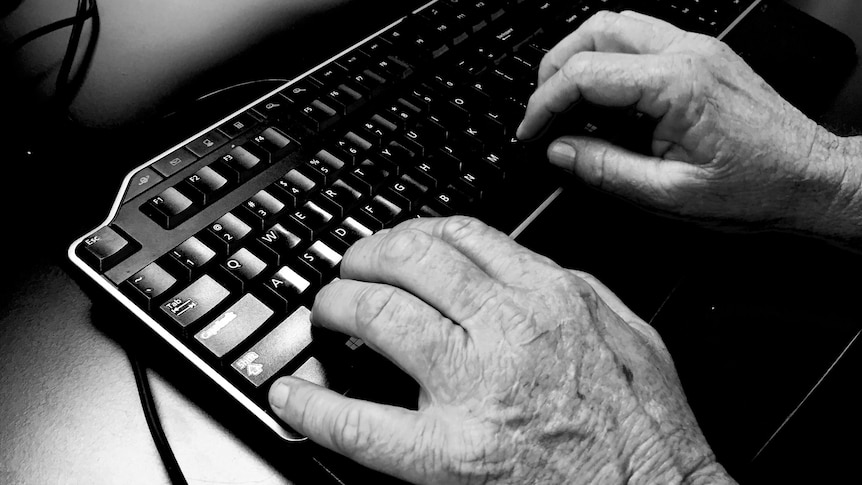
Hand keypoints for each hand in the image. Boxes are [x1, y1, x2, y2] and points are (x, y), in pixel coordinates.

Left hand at [269, 217, 733, 484]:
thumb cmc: (648, 432)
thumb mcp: (627, 335)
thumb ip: (573, 292)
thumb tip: (524, 267)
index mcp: (549, 297)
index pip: (460, 235)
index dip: (412, 233)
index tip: (395, 244)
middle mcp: (508, 328)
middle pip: (408, 262)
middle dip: (364, 259)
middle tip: (347, 272)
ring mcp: (474, 387)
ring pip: (378, 315)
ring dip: (337, 306)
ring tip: (325, 315)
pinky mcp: (449, 453)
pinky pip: (360, 421)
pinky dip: (314, 405)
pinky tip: (292, 396)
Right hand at [518, 11, 856, 234]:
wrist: (811, 177)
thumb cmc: (756, 188)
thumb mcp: (669, 194)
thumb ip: (606, 169)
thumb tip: (560, 150)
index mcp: (676, 85)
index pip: (585, 74)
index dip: (544, 103)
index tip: (530, 131)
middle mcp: (687, 54)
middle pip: (596, 31)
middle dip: (555, 68)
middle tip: (541, 109)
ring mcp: (698, 48)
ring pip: (618, 25)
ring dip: (581, 55)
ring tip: (565, 98)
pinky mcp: (703, 55)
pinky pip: (643, 36)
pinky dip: (610, 57)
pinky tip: (605, 93)